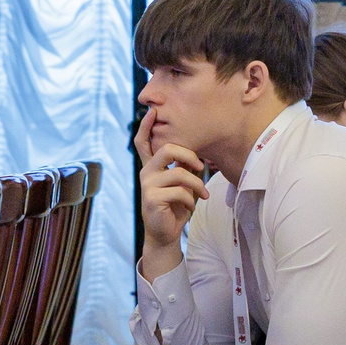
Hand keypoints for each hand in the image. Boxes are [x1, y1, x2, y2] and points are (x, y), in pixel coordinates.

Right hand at [138, 132, 206, 278]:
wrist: (166, 233)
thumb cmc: (175, 206)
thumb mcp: (180, 183)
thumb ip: (181, 166)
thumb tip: (193, 154)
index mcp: (151, 166)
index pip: (143, 142)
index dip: (146, 126)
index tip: (152, 111)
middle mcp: (146, 172)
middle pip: (167, 149)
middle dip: (189, 155)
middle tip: (200, 166)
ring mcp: (147, 186)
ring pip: (179, 173)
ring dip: (197, 185)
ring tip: (202, 195)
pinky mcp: (152, 199)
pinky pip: (179, 192)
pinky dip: (191, 199)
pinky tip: (191, 206)